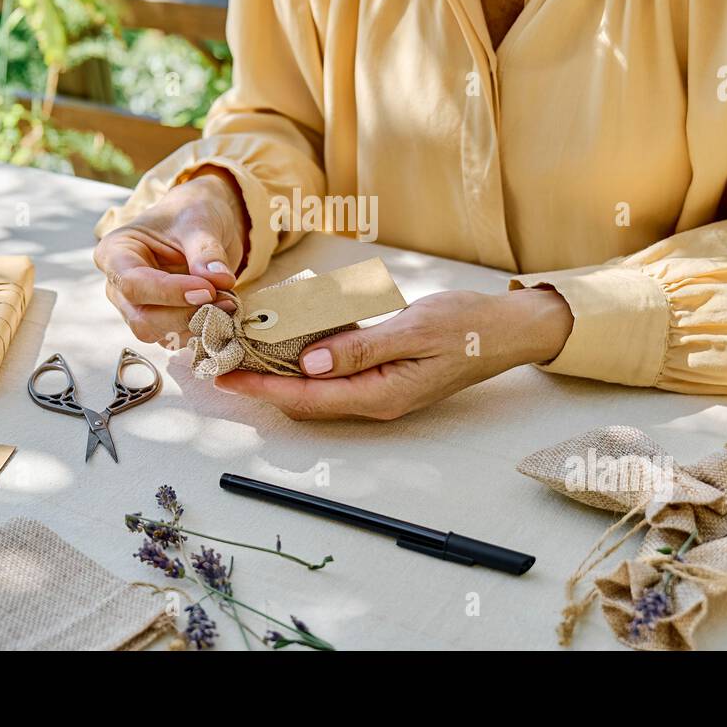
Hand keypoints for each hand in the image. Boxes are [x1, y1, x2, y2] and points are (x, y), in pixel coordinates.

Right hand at [94, 168, 248, 345]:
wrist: (202, 223)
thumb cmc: (191, 214)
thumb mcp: (200, 222)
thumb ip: (206, 251)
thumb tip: (220, 281)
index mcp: (115, 252)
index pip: (133, 284)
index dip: (170, 292)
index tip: (208, 289)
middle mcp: (119, 286)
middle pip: (143, 318)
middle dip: (186, 314)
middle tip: (226, 299)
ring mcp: (138, 308)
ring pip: (160, 335)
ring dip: (198, 326)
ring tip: (229, 302)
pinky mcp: (161, 322)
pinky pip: (178, 338)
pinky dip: (203, 332)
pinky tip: (224, 313)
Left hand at [214, 287, 573, 419]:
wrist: (507, 330)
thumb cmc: (467, 327)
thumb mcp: (414, 331)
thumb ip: (361, 348)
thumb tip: (309, 363)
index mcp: (380, 394)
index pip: (307, 397)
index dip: (261, 387)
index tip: (225, 374)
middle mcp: (374, 398)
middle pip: (304, 397)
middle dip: (260, 381)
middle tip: (219, 360)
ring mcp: (378, 387)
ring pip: (316, 384)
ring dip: (278, 369)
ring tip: (240, 349)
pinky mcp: (382, 371)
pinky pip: (334, 369)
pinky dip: (305, 356)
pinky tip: (285, 338)